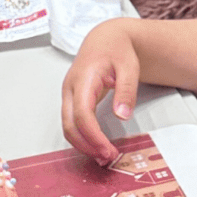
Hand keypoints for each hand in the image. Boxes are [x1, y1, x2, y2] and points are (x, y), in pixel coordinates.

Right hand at [62, 19, 138, 164]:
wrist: (106, 38)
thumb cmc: (117, 49)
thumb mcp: (129, 67)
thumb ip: (126, 91)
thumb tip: (122, 115)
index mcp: (83, 78)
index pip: (83, 114)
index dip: (93, 136)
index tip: (108, 149)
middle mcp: (70, 88)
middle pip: (69, 125)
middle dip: (86, 145)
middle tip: (107, 157)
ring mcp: (68, 94)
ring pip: (68, 127)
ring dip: (83, 144)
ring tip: (104, 154)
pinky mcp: (72, 100)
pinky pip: (72, 123)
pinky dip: (82, 137)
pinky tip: (97, 144)